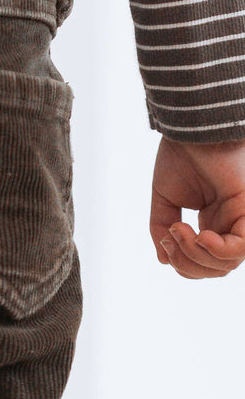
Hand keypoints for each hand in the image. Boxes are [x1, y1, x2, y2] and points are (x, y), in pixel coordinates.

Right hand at [150, 136, 244, 278]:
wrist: (192, 128)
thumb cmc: (182, 155)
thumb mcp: (165, 202)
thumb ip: (162, 230)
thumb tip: (165, 260)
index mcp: (213, 221)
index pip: (203, 263)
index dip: (181, 263)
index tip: (164, 238)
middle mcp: (230, 222)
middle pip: (216, 270)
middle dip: (186, 264)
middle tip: (169, 237)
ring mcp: (242, 217)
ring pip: (227, 264)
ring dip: (194, 256)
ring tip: (179, 230)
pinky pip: (240, 248)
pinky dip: (216, 251)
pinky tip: (200, 236)